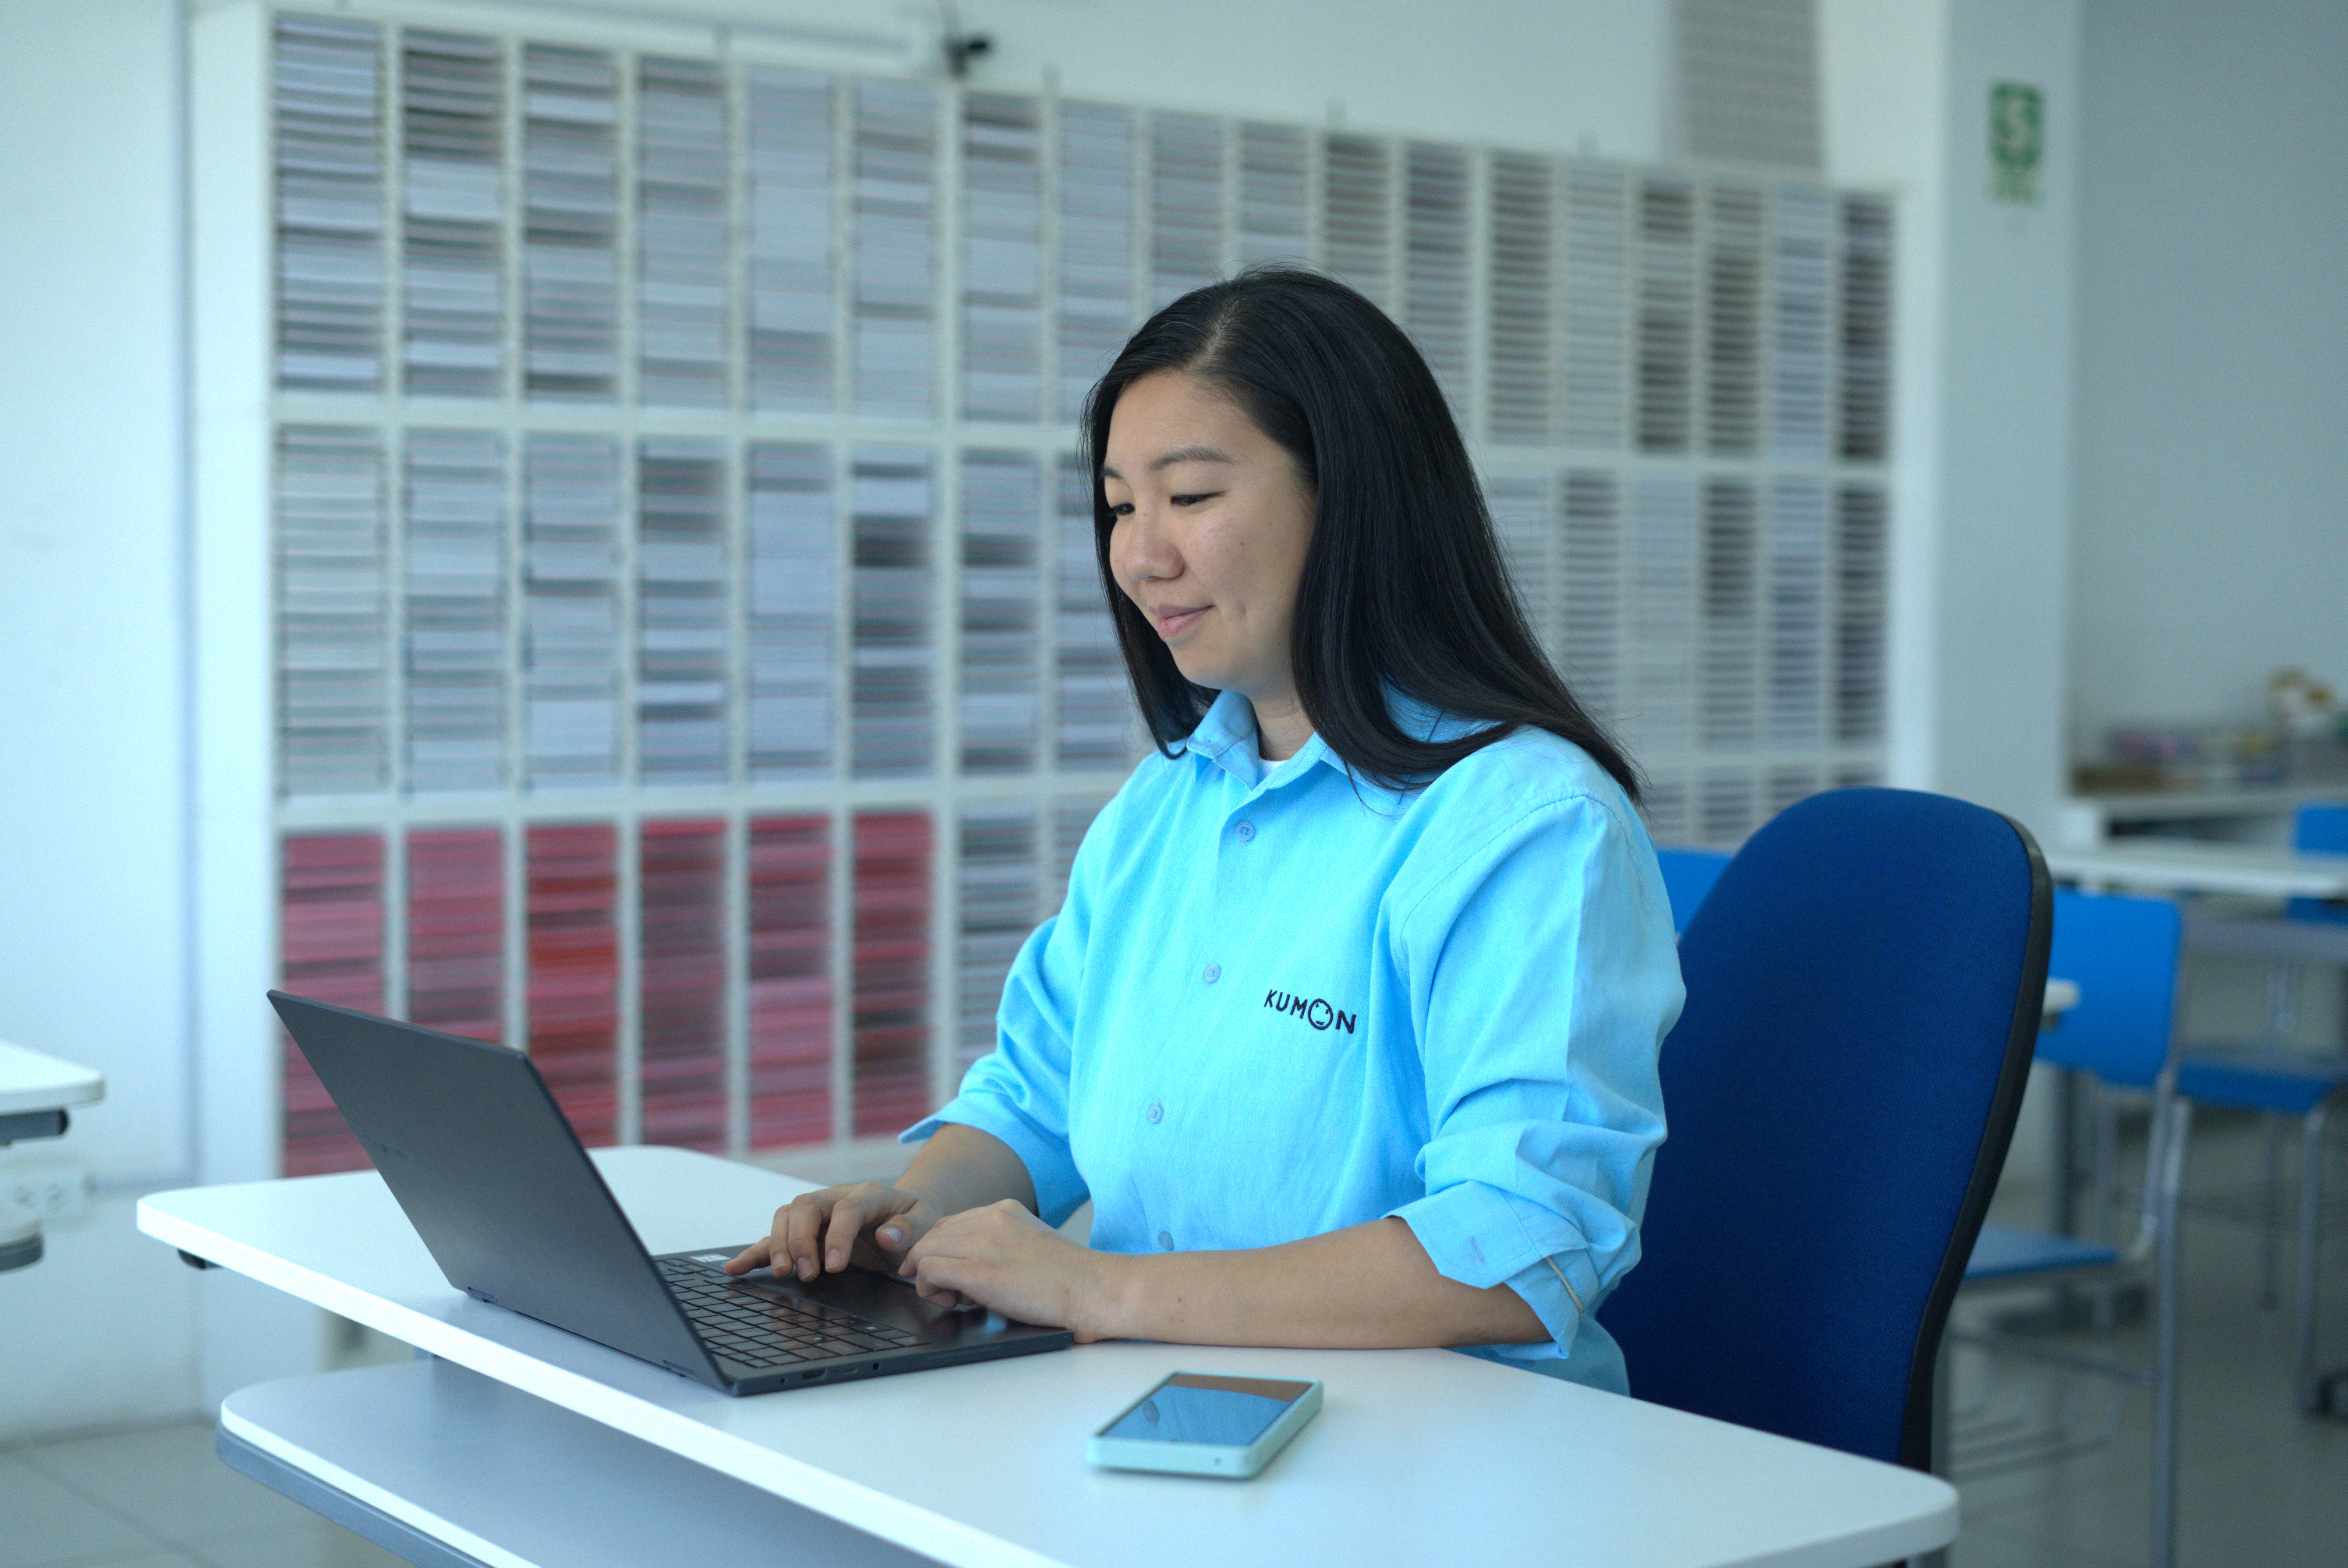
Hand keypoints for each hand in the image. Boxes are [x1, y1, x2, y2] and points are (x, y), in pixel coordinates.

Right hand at [726, 1182, 937, 1281]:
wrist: (905, 1217)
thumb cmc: (914, 1222)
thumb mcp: (926, 1224)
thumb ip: (910, 1229)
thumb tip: (888, 1237)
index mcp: (869, 1194)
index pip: (848, 1209)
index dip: (838, 1236)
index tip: (834, 1266)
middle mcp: (837, 1197)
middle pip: (806, 1207)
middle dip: (801, 1240)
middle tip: (805, 1274)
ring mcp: (817, 1213)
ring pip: (786, 1216)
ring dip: (781, 1244)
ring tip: (784, 1274)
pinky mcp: (805, 1232)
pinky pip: (774, 1237)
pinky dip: (756, 1251)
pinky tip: (737, 1268)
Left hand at [898, 1199, 1122, 1340]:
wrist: (1092, 1290)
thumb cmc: (1068, 1280)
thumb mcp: (1030, 1245)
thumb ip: (1000, 1244)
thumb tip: (969, 1264)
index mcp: (1004, 1210)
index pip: (951, 1224)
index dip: (941, 1250)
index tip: (944, 1274)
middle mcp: (990, 1218)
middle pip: (933, 1235)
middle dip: (930, 1263)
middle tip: (948, 1291)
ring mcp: (982, 1241)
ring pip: (924, 1251)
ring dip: (929, 1278)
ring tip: (954, 1298)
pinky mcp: (977, 1269)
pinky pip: (927, 1270)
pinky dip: (930, 1288)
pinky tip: (954, 1301)